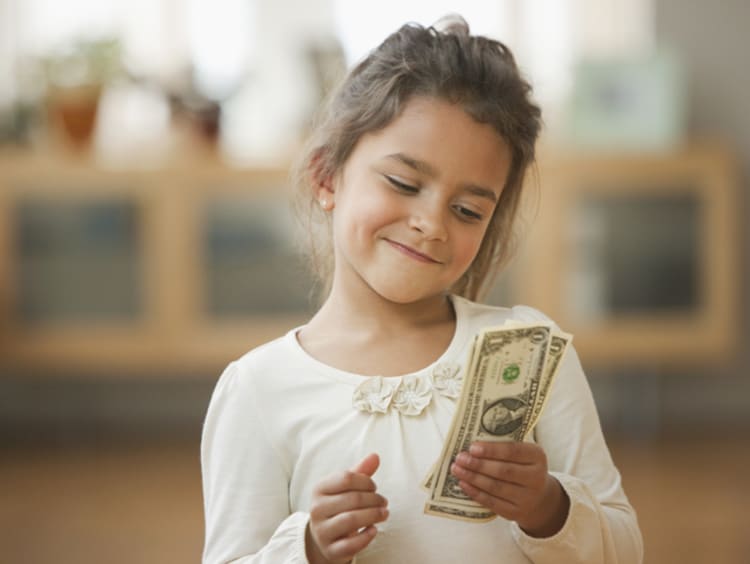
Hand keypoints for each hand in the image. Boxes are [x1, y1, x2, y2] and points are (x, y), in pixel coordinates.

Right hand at [306, 453, 388, 563]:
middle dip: (374, 499)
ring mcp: (322, 531)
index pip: (346, 478)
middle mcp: (317, 509)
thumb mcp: (346, 488)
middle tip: (384, 502)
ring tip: (384, 513)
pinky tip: (374, 530)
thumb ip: (360, 472)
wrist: (324, 536)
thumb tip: (375, 456)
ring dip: (373, 515)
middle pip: (352, 499)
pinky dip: (366, 537)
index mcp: (319, 489)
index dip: (366, 481)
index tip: (374, 487)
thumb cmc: (338, 506)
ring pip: (351, 520)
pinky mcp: (330, 550)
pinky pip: (350, 545)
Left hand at [450, 441, 568, 537]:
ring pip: (496, 487)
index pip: (514, 451)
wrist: (538, 496)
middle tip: (460, 458)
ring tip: (457, 469)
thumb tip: (471, 445)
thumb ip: (503, 446)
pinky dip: (475, 493)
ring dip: (473, 478)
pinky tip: (463, 484)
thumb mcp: (521, 453)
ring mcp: (527, 498)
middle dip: (478, 464)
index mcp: (537, 456)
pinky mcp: (516, 512)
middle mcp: (536, 478)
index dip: (492, 450)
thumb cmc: (522, 466)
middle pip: (503, 471)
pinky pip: (492, 503)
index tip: (472, 447)